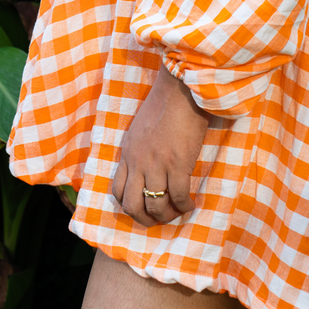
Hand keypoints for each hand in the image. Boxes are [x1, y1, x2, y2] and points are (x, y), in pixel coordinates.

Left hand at [112, 62, 209, 225]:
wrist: (180, 88)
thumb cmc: (165, 103)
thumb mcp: (140, 128)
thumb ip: (139, 150)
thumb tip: (147, 169)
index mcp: (127, 152)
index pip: (117, 191)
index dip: (129, 206)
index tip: (143, 208)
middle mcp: (138, 161)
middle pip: (132, 205)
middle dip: (145, 220)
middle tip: (159, 220)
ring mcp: (156, 163)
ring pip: (155, 205)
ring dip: (167, 216)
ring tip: (178, 212)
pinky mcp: (177, 162)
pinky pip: (178, 196)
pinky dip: (184, 205)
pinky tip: (191, 203)